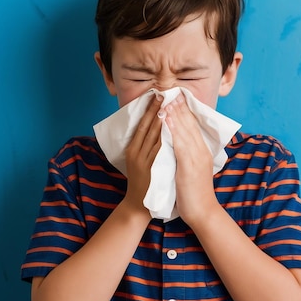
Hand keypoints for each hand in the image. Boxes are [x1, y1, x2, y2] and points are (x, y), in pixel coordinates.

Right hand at [123, 95, 162, 213]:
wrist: (139, 207)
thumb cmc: (143, 183)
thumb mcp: (143, 161)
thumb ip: (149, 147)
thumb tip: (159, 130)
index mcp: (133, 149)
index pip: (143, 124)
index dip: (151, 109)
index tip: (158, 95)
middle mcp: (136, 152)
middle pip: (147, 126)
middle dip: (155, 109)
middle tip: (162, 93)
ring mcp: (142, 160)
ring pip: (152, 135)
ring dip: (160, 118)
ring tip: (166, 103)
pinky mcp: (150, 168)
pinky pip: (158, 149)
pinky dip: (163, 136)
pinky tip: (168, 126)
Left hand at [164, 94, 217, 224]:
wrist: (202, 211)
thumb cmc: (195, 192)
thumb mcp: (194, 168)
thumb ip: (189, 154)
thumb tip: (180, 142)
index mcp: (202, 150)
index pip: (193, 125)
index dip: (184, 111)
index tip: (176, 97)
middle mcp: (200, 150)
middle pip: (189, 124)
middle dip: (179, 108)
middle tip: (171, 92)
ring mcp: (196, 157)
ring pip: (184, 131)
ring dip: (174, 115)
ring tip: (166, 101)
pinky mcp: (189, 165)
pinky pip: (179, 144)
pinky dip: (172, 130)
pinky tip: (165, 120)